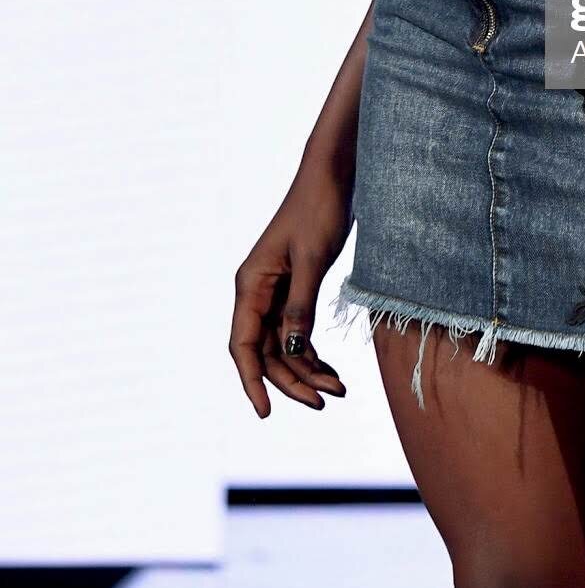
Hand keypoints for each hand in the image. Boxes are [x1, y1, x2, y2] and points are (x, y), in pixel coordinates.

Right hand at [229, 160, 353, 417]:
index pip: (243, 346)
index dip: (253, 382)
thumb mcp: (312, 259)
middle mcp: (257, 291)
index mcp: (251, 284)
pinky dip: (312, 350)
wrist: (334, 174)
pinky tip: (331, 368)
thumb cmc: (320, 208)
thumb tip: (294, 351)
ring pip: (283, 344)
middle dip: (292, 380)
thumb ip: (300, 305)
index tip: (266, 413)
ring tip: (338, 389)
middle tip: (325, 401)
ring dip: (307, 368)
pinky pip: (296, 330)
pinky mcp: (295, 286)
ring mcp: (276, 289)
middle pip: (266, 352)